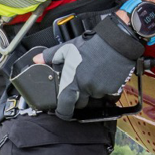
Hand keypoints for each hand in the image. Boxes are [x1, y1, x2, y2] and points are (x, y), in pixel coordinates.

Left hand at [34, 17, 148, 118]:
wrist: (117, 41)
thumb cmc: (92, 44)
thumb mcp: (67, 48)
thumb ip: (50, 56)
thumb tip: (37, 60)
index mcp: (73, 80)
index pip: (65, 106)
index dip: (63, 112)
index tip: (62, 112)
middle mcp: (87, 88)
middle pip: (80, 103)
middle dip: (79, 97)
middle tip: (80, 84)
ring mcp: (101, 90)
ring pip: (94, 98)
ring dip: (92, 92)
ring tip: (94, 76)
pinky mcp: (114, 89)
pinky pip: (107, 95)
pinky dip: (105, 90)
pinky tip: (104, 77)